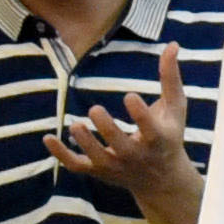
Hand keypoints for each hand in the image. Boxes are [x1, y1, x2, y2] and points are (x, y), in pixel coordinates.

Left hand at [47, 43, 200, 222]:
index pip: (149, 129)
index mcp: (158, 139)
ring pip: (98, 158)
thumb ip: (171, 77)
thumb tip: (173, 44)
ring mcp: (116, 166)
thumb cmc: (168, 135)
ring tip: (75, 124)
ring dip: (85, 143)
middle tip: (95, 109)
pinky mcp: (99, 171)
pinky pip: (77, 166)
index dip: (140, 114)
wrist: (161, 180)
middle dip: (108, 130)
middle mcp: (137, 156)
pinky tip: (48, 138)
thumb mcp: (175, 108)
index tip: (129, 95)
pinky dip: (61, 155)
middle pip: (121, 146)